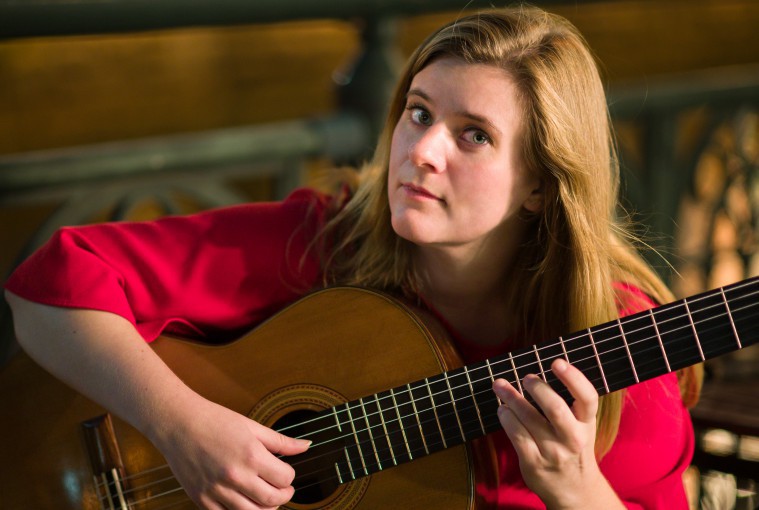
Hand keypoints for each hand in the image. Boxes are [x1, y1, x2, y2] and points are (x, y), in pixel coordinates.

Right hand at [151, 396, 310, 509]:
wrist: (178, 424)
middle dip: (283, 496)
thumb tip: (306, 445)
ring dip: (265, 509)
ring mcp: (218, 490)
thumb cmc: (214, 421)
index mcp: (251, 455)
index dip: (290, 477)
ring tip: (266, 499)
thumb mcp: (252, 427)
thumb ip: (281, 441)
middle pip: (272, 500)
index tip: (285, 473)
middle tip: (282, 490)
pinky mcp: (202, 500)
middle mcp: (236, 475)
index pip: (285, 478)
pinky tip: (244, 503)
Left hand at [493, 358, 622, 508]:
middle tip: (525, 377)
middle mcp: (573, 438)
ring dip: (512, 398)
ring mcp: (553, 452)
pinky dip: (506, 418)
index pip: (587, 398)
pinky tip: (502, 410)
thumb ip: (569, 402)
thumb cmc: (573, 448)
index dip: (574, 378)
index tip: (557, 362)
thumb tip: (539, 370)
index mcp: (587, 424)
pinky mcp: (534, 463)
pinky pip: (516, 435)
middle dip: (537, 388)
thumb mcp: (581, 426)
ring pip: (529, 419)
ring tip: (500, 386)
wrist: (574, 491)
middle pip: (556, 408)